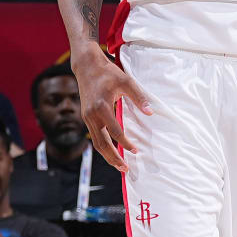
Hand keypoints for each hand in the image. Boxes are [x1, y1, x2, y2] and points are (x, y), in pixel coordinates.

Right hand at [73, 45, 154, 171]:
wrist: (87, 67)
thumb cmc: (108, 73)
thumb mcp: (126, 82)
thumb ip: (139, 97)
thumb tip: (150, 113)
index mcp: (101, 107)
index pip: (114, 131)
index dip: (125, 143)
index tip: (135, 150)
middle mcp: (91, 115)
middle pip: (102, 143)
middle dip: (113, 158)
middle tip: (125, 169)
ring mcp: (87, 117)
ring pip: (96, 142)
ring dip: (107, 156)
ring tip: (119, 165)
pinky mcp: (86, 117)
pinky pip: (94, 136)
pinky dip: (102, 146)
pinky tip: (112, 152)